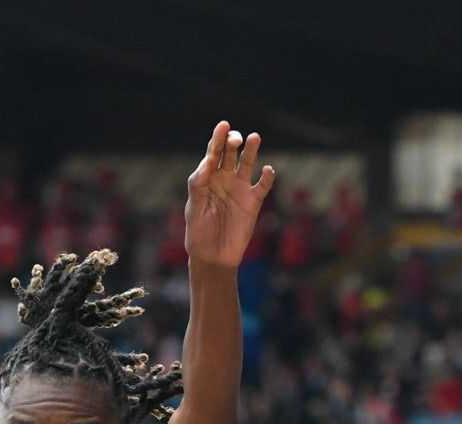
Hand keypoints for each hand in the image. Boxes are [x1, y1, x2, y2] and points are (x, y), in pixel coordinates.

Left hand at [184, 121, 273, 268]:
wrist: (213, 258)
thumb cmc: (198, 234)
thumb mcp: (194, 210)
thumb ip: (198, 185)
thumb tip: (207, 161)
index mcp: (207, 178)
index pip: (212, 153)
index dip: (217, 139)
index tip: (222, 127)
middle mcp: (224, 178)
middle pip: (230, 153)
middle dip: (232, 142)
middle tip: (235, 139)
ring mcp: (240, 188)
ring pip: (247, 163)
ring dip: (251, 150)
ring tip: (254, 138)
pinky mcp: (253, 202)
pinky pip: (262, 186)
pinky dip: (267, 177)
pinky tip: (267, 170)